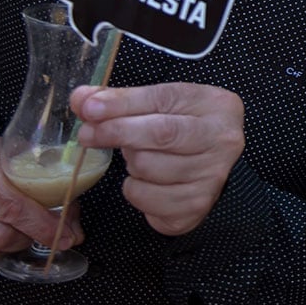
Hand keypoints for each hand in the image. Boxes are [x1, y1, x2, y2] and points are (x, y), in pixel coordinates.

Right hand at [0, 138, 79, 286]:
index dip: (44, 227)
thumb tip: (74, 235)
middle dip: (26, 239)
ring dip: (2, 253)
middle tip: (30, 231)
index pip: (13, 207)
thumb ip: (53, 196)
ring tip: (5, 235)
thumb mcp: (24, 166)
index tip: (65, 238)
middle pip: (0, 237)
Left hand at [72, 83, 244, 235]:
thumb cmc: (180, 130)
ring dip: (131, 163)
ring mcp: (213, 176)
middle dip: (117, 132)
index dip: (122, 103)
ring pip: (148, 167)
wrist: (205, 167)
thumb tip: (81, 99)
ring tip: (140, 157)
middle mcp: (223, 140)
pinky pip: (145, 196)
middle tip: (88, 134)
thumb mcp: (160, 106)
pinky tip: (147, 181)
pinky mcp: (195, 205)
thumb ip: (121, 100)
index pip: (164, 99)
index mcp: (218, 106)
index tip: (89, 108)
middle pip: (161, 133)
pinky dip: (135, 189)